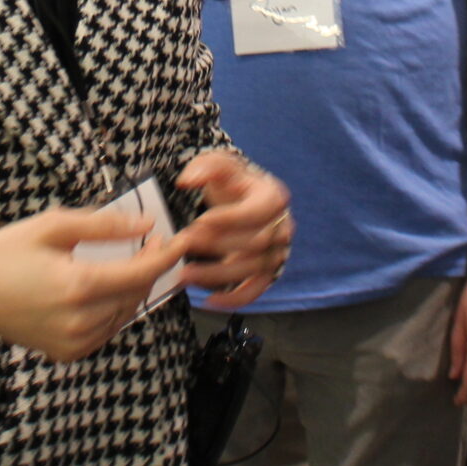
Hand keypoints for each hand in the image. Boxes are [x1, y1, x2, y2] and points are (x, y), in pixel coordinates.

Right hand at [0, 206, 187, 362]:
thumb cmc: (5, 254)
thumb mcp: (51, 226)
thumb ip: (104, 225)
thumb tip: (146, 224)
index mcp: (79, 286)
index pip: (142, 273)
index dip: (167, 255)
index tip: (182, 238)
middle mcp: (81, 320)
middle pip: (138, 293)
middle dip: (151, 267)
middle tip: (152, 243)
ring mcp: (75, 342)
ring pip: (126, 313)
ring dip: (134, 288)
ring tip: (129, 262)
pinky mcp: (68, 353)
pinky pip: (108, 329)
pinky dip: (115, 308)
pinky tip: (105, 288)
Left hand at [172, 149, 290, 309]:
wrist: (238, 197)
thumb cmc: (229, 180)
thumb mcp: (218, 164)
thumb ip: (204, 167)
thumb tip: (187, 181)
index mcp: (274, 197)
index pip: (257, 212)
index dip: (229, 219)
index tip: (200, 220)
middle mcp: (282, 226)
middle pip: (254, 243)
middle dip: (217, 245)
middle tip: (185, 242)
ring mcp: (276, 252)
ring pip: (251, 269)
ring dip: (217, 274)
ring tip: (185, 273)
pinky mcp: (266, 272)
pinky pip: (255, 290)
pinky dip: (234, 300)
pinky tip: (209, 300)